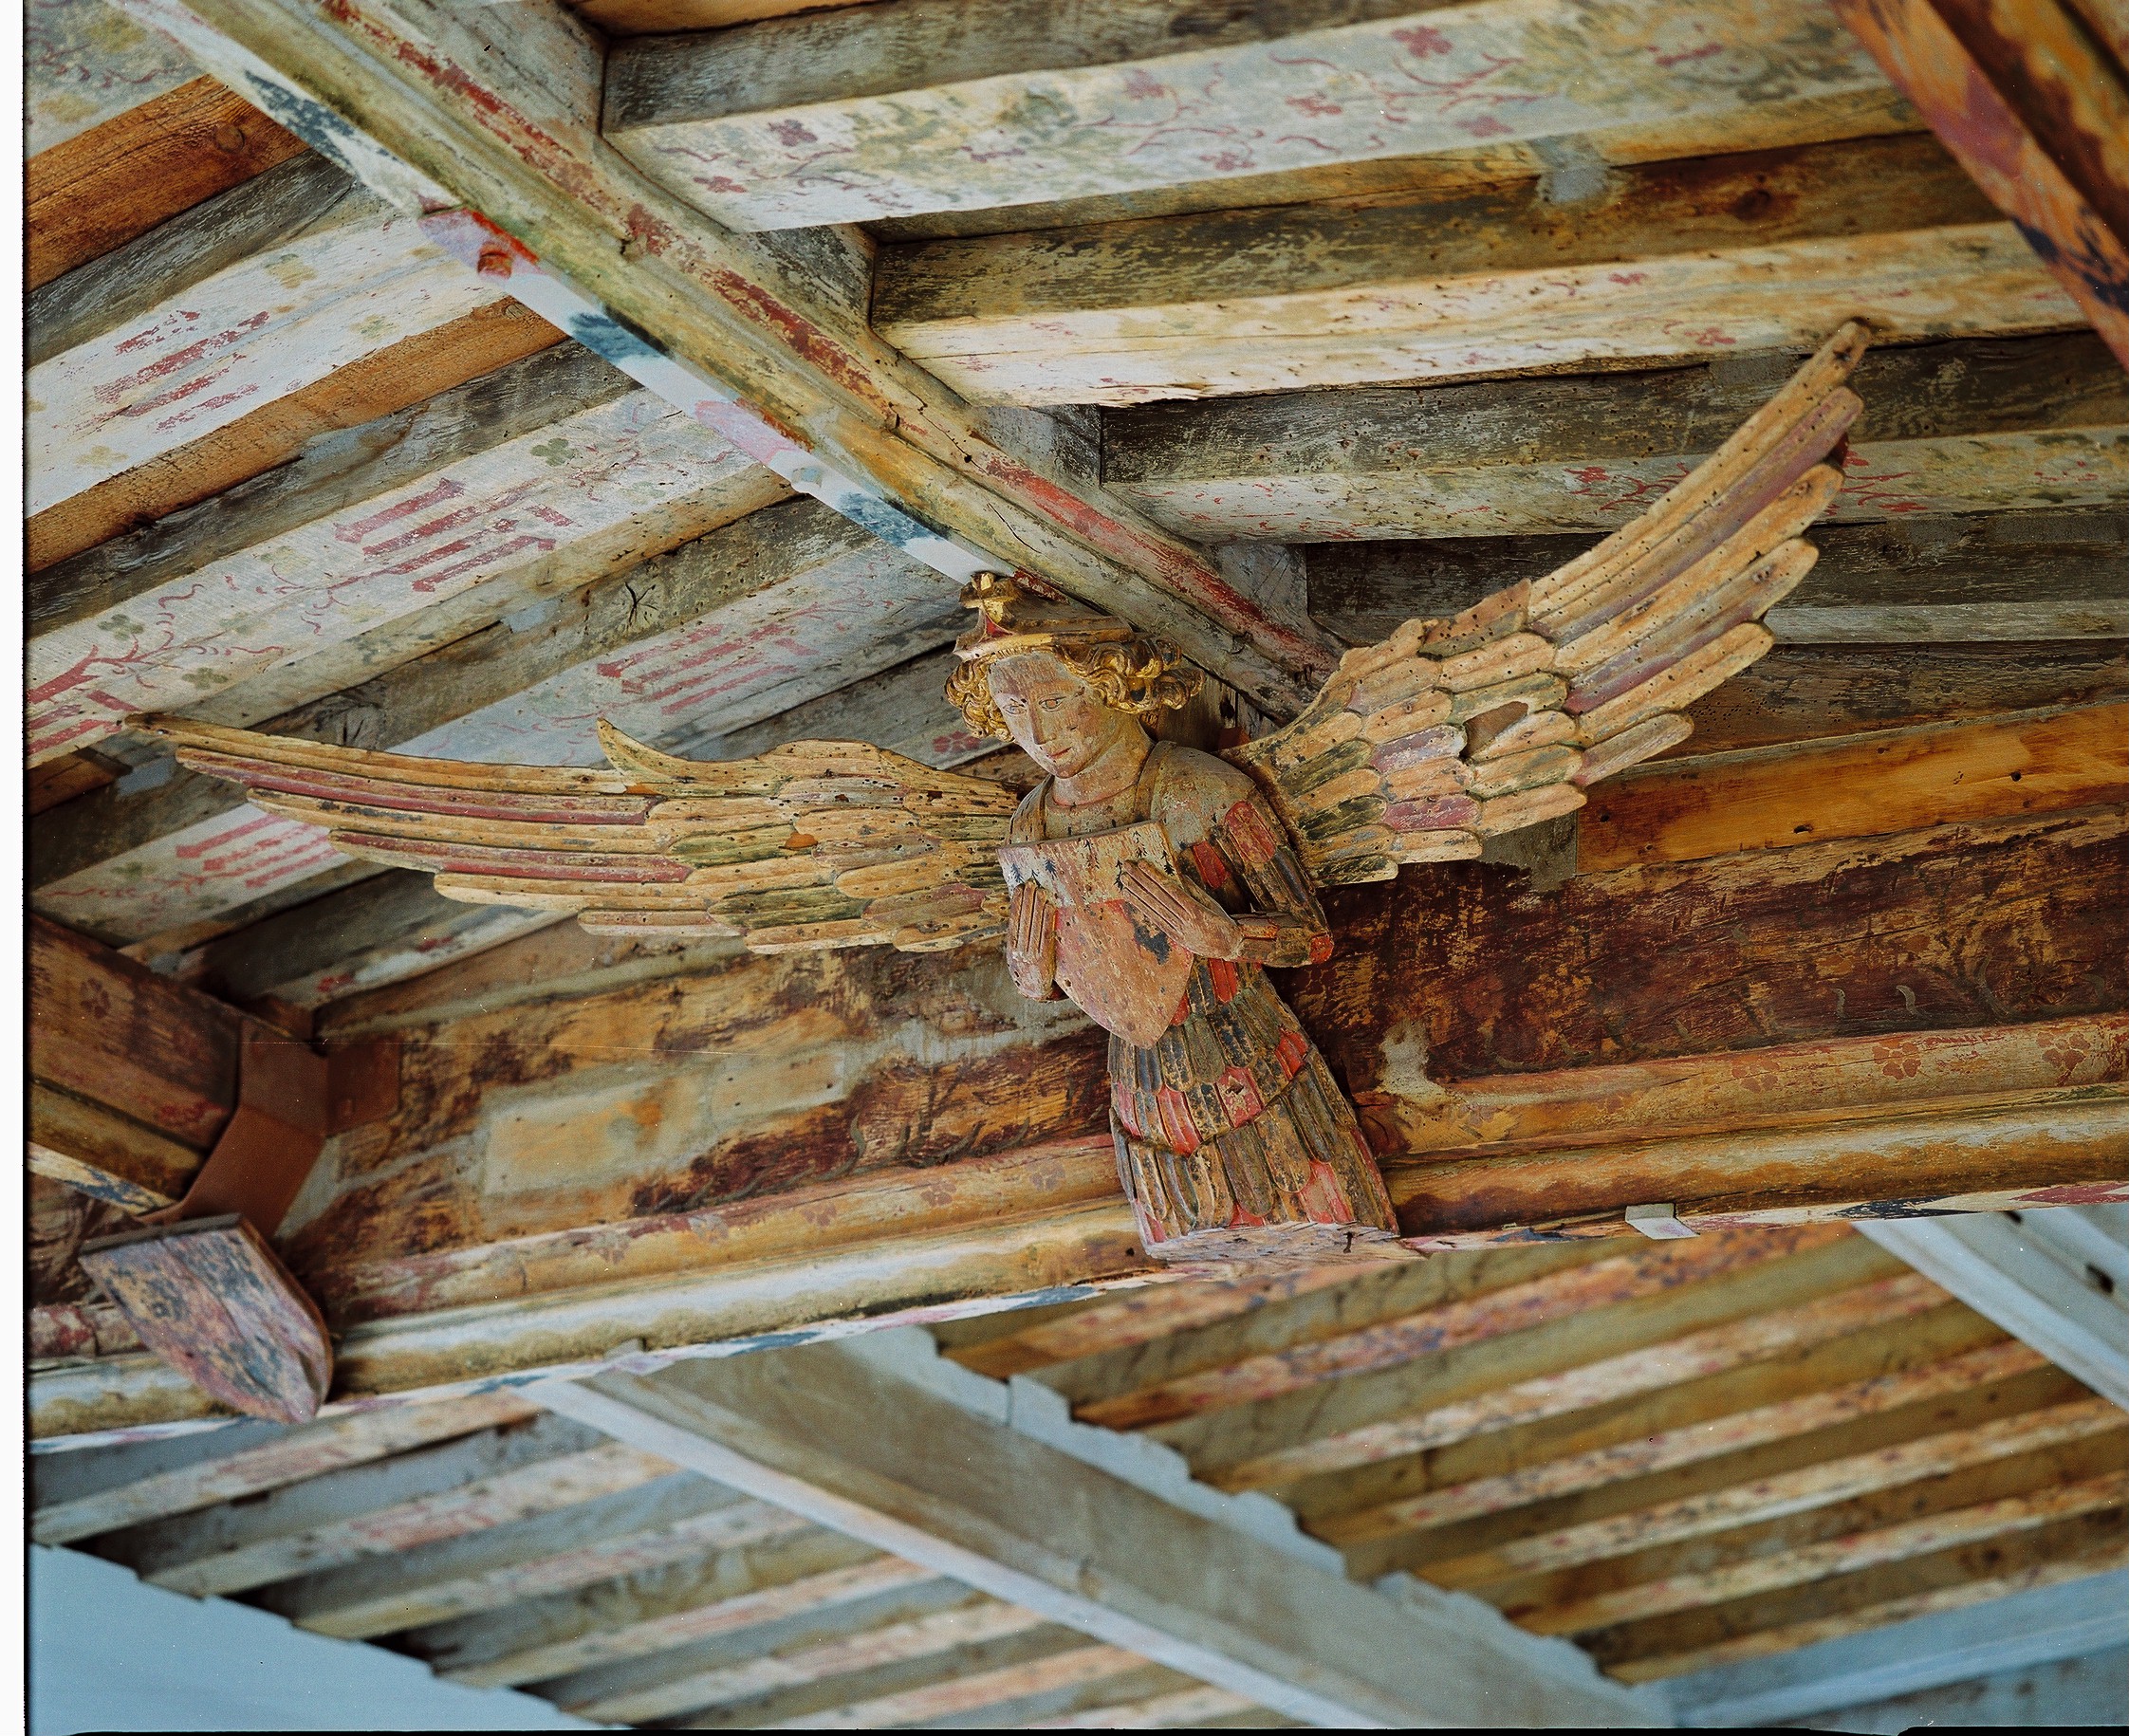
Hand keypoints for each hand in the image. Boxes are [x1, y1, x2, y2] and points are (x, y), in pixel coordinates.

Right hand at [1005, 883, 1058, 998]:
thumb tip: (1025, 914)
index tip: (1019, 887)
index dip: (1017, 902)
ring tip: (1041, 890)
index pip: (1014, 920)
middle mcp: (1018, 951)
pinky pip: (1046, 935)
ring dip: (1037, 906)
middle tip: (1031, 882)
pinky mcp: (1043, 960)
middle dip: (1027, 899)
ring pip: (1034, 925)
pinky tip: (1050, 907)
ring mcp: (1030, 956)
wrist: (1036, 994)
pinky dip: (1047, 919)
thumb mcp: (1020, 957)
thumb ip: (1021, 940)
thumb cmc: (1031, 972)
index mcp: (1011, 949)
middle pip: (1024, 920)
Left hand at [1120, 860, 1245, 960]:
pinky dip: (1144, 909)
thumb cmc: (1222, 921)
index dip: (1155, 876)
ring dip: (1137, 895)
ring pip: (1154, 909)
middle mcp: (1184, 921)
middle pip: (1158, 898)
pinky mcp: (1175, 936)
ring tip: (1124, 883)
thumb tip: (1179, 876)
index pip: (1170, 889)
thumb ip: (1195, 891)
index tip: (1142, 864)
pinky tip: (1134, 900)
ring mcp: (1178, 930)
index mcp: (1196, 910)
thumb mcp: (1212, 904)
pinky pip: (1156, 920)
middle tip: (1127, 868)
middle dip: (1140, 881)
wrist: (1229, 946)